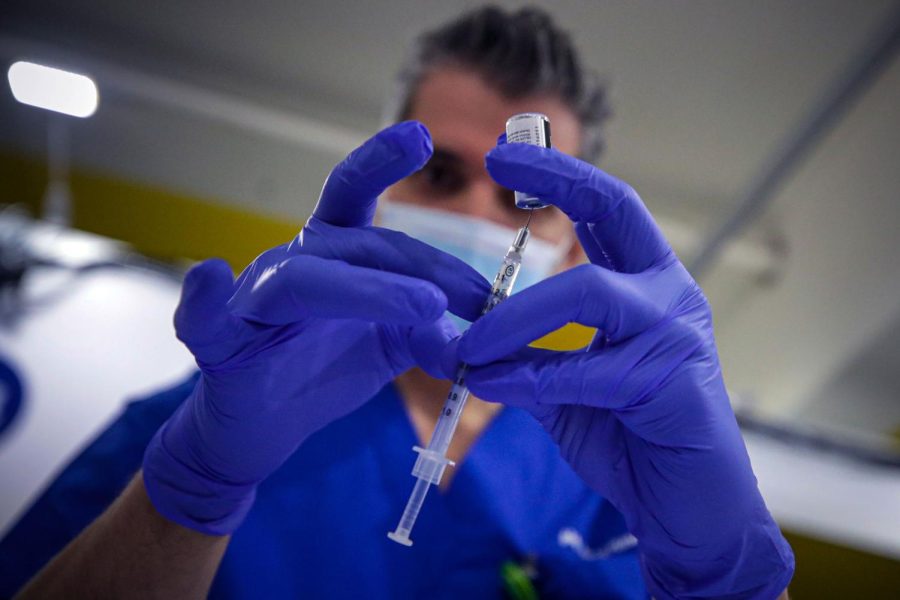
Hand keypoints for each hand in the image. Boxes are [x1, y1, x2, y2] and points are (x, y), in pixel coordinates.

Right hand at [142, 122, 486, 535]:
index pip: (358, 198)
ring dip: (370, 292)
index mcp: (332, 254)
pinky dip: (202, 301)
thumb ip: (427, 334)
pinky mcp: (219, 343)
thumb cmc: (322, 370)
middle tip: (478, 299)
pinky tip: (211, 279)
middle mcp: (293, 262)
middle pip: (358, 245)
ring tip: (425, 308)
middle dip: (422, 269)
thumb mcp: (390, 349)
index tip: (422, 136)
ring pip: (307, 281)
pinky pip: (203, 320)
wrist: (265, 426)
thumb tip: (473, 342)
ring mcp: (255, 299)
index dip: (382, 161)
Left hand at [459, 143, 792, 598]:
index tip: (505, 153)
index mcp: (646, 285)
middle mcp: (670, 294)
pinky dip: (529, 377)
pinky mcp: (672, 381)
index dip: (561, 175)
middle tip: (495, 164)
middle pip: (616, 213)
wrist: (685, 508)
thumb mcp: (567, 385)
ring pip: (587, 294)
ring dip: (514, 319)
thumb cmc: (629, 438)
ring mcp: (677, 333)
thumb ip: (528, 354)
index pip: (608, 210)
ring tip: (467, 346)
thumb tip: (464, 338)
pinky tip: (491, 388)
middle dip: (558, 180)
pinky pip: (586, 369)